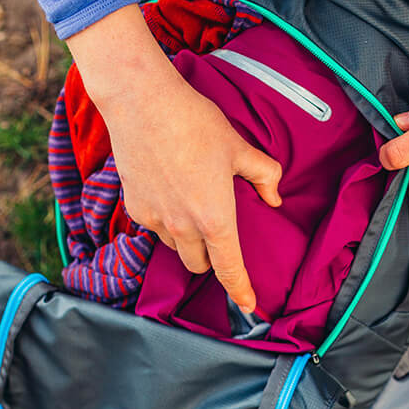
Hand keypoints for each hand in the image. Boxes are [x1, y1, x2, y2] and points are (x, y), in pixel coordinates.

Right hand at [66, 4, 281, 312]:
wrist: (142, 103)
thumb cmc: (195, 123)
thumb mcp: (240, 148)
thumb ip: (264, 176)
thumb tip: (274, 198)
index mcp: (215, 217)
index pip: (229, 268)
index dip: (241, 291)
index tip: (249, 305)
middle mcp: (183, 228)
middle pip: (199, 265)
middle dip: (211, 259)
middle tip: (217, 230)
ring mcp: (155, 220)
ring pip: (175, 249)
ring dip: (187, 241)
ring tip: (191, 205)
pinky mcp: (135, 209)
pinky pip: (155, 230)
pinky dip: (166, 223)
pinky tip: (170, 193)